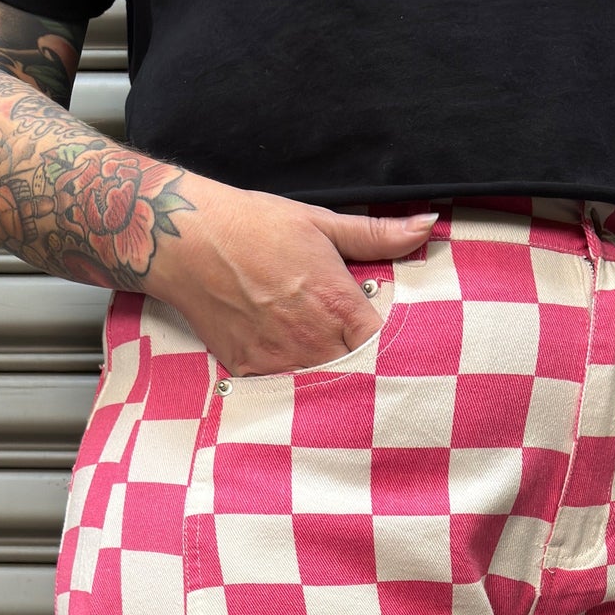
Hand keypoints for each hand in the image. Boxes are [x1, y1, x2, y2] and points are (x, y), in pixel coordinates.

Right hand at [152, 181, 436, 374]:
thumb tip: (428, 225)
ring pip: (324, 390)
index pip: (387, 351)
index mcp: (340, 307)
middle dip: (369, 373)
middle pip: (359, 377)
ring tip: (335, 368)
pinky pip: (284, 391)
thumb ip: (379, 235)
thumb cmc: (254, 226)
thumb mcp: (322, 223)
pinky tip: (297, 368)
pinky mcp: (250, 371)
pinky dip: (294, 384)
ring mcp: (280, 361)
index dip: (397, 354)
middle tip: (377, 370)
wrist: (186, 240)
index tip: (401, 351)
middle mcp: (313, 341)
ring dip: (334, 383)